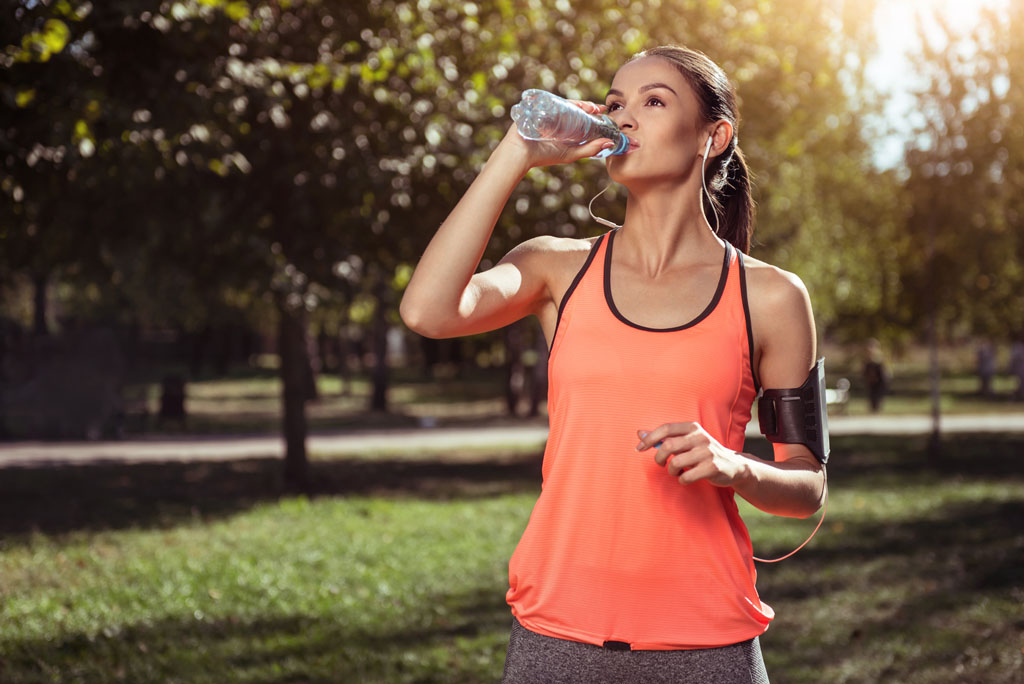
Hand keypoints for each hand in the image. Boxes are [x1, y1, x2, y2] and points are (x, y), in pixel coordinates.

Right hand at [498, 100, 613, 169]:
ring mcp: (546, 112)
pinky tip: (567, 103)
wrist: (520, 154)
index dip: (592, 112)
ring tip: (585, 107)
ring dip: (575, 103)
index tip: (603, 110)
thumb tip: (610, 143)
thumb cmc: (544, 156)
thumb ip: (590, 149)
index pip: (581, 116)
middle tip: (596, 107)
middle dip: (585, 106)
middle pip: (573, 108)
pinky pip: (549, 101)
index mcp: (565, 128)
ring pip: (563, 103)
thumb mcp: (571, 153)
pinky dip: (558, 100)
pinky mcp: (536, 108)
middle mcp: (557, 118)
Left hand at [635, 423, 750, 487]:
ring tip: (676, 471)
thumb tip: (639, 433)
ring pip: (676, 462)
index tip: (639, 449)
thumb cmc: (703, 452)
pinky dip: (682, 480)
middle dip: (659, 458)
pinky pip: (687, 476)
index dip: (649, 439)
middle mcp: (700, 437)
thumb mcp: (686, 441)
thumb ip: (664, 437)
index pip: (665, 429)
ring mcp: (707, 452)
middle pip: (668, 445)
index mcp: (692, 427)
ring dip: (671, 470)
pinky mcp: (712, 467)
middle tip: (661, 464)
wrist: (733, 465)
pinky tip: (686, 478)